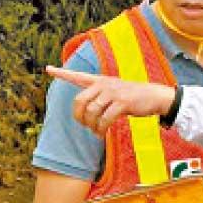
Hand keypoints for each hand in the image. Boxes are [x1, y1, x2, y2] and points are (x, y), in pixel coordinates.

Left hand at [46, 66, 176, 135]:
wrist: (154, 96)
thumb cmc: (133, 97)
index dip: (62, 73)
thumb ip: (99, 98)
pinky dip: (101, 128)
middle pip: (80, 101)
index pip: (77, 76)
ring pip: (92, 111)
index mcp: (100, 81)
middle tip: (84, 125)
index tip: (48, 69)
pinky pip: (105, 118)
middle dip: (79, 117)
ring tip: (97, 132)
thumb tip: (85, 115)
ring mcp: (113, 92)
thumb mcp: (114, 92)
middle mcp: (104, 84)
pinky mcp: (123, 102)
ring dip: (92, 126)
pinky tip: (102, 133)